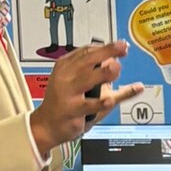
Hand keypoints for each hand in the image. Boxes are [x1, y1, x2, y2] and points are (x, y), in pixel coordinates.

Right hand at [30, 41, 143, 156]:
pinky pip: (88, 106)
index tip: (121, 45)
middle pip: (87, 60)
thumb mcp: (82, 85)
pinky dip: (100, 103)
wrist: (47, 125)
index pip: (86, 51)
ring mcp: (67, 93)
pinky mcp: (71, 110)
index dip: (105, 47)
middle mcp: (65, 76)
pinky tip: (109, 101)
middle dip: (106, 52)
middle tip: (123, 48)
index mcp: (67, 66)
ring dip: (103, 73)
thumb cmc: (67, 102)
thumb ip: (99, 74)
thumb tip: (116, 61)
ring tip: (117, 68)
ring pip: (86, 79)